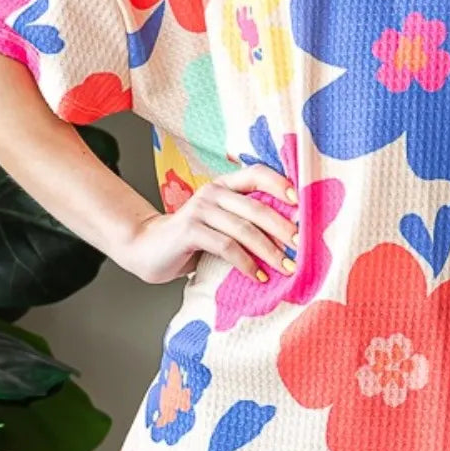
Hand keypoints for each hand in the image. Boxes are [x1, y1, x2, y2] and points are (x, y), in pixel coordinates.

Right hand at [118, 161, 298, 285]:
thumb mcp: (220, 223)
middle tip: (301, 246)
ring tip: (286, 267)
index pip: (256, 174)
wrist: (147, 248)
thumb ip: (244, 220)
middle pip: (256, 206)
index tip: (301, 204)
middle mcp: (212, 192)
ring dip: (269, 251)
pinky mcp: (190, 231)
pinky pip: (227, 247)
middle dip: (283, 228)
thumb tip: (290, 234)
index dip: (280, 184)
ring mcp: (200, 210)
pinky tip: (258, 276)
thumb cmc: (191, 239)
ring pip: (244, 229)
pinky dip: (246, 263)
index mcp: (223, 185)